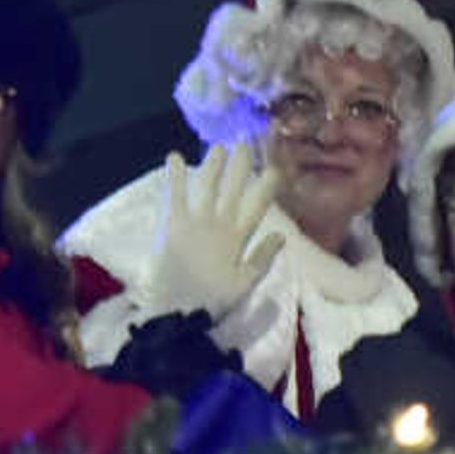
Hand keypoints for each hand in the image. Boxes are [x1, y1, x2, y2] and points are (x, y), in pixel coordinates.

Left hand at [144, 145, 286, 319]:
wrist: (177, 311)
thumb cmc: (212, 301)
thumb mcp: (244, 284)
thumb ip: (262, 258)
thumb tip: (281, 236)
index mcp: (238, 239)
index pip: (257, 207)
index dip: (266, 187)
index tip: (275, 169)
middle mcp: (219, 224)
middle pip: (233, 189)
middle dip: (241, 166)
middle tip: (246, 143)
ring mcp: (196, 222)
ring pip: (208, 187)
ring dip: (214, 165)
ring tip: (219, 147)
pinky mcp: (172, 224)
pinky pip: (175, 195)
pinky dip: (175, 176)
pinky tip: (173, 156)